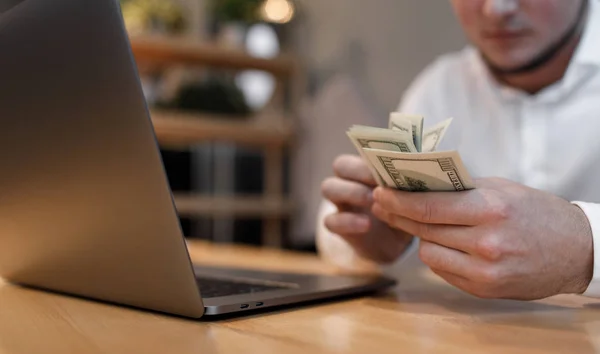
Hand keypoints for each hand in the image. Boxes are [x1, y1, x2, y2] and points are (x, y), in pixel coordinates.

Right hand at [321, 155, 413, 263]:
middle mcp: (351, 181)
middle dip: (358, 170)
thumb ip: (410, 184)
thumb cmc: (405, 211)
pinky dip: (347, 221)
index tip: (393, 165)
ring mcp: (341, 202)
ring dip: (350, 191)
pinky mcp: (338, 225)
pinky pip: (330, 220)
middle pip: (340, 164)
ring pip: (328, 187)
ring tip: (372, 201)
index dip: (374, 155)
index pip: (360, 150)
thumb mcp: (410, 197)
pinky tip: (366, 225)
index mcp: (370, 169)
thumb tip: (424, 170)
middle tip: (380, 182)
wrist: (396, 243)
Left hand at [371, 177, 593, 299]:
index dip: (399, 201)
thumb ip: (460, 189)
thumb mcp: (501, 189)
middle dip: (398, 215)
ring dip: (421, 236)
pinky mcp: (484, 289)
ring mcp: (485, 270)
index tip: (380, 193)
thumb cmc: (536, 212)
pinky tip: (441, 243)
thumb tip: (418, 184)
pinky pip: (443, 270)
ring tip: (419, 222)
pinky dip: (438, 255)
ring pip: (429, 252)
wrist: (576, 250)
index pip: (429, 206)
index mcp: (490, 209)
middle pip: (424, 228)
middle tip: (381, 204)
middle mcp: (486, 242)